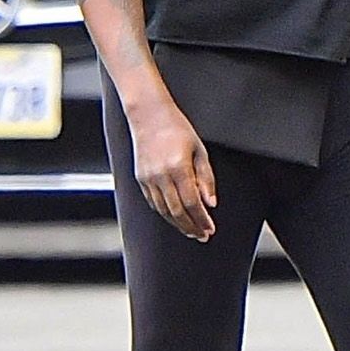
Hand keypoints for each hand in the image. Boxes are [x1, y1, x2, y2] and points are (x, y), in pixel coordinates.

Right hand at [128, 103, 216, 241]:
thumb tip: (210, 203)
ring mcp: (148, 178)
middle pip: (177, 212)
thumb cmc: (176, 128)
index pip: (192, 203)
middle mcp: (161, 175)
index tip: (210, 229)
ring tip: (190, 231)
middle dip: (191, 227)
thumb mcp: (199, 150)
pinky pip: (153, 203)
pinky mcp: (140, 178)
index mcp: (178, 167)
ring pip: (163, 211)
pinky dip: (164, 213)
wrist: (148, 115)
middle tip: (202, 236)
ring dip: (178, 224)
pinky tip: (174, 218)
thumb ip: (206, 178)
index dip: (202, 219)